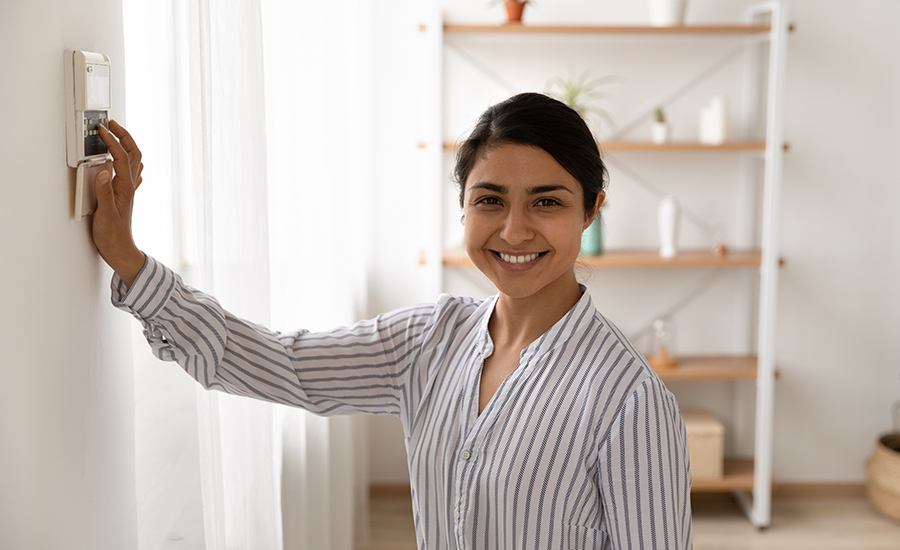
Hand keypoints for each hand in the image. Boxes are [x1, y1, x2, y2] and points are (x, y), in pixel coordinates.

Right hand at [92, 120, 145, 287]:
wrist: (120, 250)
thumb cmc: (113, 236)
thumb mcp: (105, 214)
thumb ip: (103, 192)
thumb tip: (103, 171)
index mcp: (124, 187)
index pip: (121, 157)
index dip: (113, 141)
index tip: (103, 129)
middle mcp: (129, 186)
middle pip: (134, 154)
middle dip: (125, 136)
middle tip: (112, 124)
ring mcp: (128, 190)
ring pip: (134, 161)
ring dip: (127, 144)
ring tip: (116, 134)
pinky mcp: (124, 195)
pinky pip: (130, 172)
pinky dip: (126, 159)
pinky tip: (121, 160)